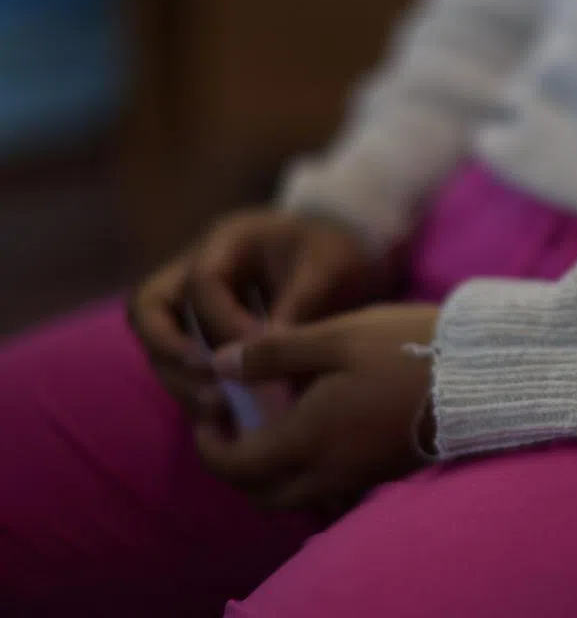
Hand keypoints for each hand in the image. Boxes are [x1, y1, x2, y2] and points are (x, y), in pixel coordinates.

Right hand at [129, 208, 386, 416]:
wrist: (344, 257)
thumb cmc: (337, 252)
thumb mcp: (329, 266)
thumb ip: (300, 303)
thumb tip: (269, 353)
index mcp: (226, 241)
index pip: (202, 283)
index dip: (225, 321)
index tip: (261, 349)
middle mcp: (194, 271)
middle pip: (149, 310)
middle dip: (171, 353)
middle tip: (213, 388)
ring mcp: (192, 306)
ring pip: (157, 345)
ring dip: (181, 380)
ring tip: (219, 410)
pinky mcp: (204, 338)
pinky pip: (182, 367)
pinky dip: (196, 391)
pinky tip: (226, 418)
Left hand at [194, 304, 438, 512]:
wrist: (480, 375)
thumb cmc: (404, 347)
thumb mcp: (334, 336)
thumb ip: (272, 353)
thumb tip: (219, 365)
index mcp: (306, 438)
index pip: (234, 465)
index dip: (209, 443)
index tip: (210, 409)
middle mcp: (327, 471)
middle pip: (261, 493)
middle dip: (235, 465)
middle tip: (234, 423)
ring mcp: (358, 477)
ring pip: (295, 496)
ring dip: (271, 473)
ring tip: (274, 426)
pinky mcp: (382, 473)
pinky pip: (328, 490)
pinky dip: (307, 473)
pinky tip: (318, 431)